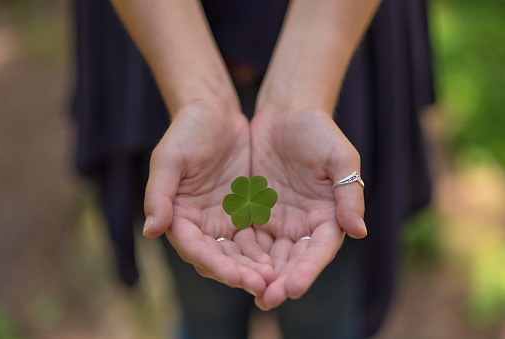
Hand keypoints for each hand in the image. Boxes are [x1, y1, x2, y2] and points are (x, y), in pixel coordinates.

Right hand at [143, 104, 275, 295]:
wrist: (215, 113)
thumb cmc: (187, 131)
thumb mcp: (170, 158)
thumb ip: (159, 194)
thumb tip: (151, 231)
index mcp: (178, 216)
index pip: (194, 248)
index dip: (213, 264)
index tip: (234, 276)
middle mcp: (200, 224)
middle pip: (217, 258)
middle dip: (238, 273)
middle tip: (261, 285)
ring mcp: (223, 221)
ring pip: (238, 254)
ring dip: (253, 268)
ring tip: (273, 279)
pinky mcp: (244, 214)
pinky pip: (255, 238)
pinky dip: (265, 251)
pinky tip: (280, 260)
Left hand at [249, 109, 365, 309]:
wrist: (286, 114)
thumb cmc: (319, 132)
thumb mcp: (340, 158)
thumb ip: (349, 194)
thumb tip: (359, 231)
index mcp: (328, 217)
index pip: (319, 250)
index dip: (308, 270)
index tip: (293, 287)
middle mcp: (304, 225)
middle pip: (293, 260)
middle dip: (281, 281)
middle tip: (267, 299)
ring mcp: (278, 221)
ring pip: (269, 256)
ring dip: (260, 275)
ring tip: (249, 291)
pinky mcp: (256, 213)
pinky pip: (247, 238)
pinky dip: (242, 254)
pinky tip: (231, 267)